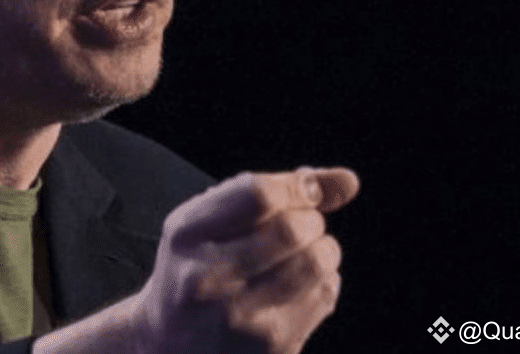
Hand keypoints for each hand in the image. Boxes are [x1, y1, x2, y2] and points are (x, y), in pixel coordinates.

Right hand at [130, 167, 359, 353]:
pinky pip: (324, 296)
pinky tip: (300, 286)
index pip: (259, 195)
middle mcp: (206, 277)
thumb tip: (349, 180)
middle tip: (303, 225)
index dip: (297, 186)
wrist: (170, 345)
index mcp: (185, 235)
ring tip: (307, 252)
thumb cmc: (196, 271)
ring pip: (316, 264)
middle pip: (291, 229)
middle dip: (312, 219)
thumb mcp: (209, 223)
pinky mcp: (270, 345)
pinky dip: (324, 282)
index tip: (306, 191)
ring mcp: (239, 318)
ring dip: (324, 250)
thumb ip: (270, 191)